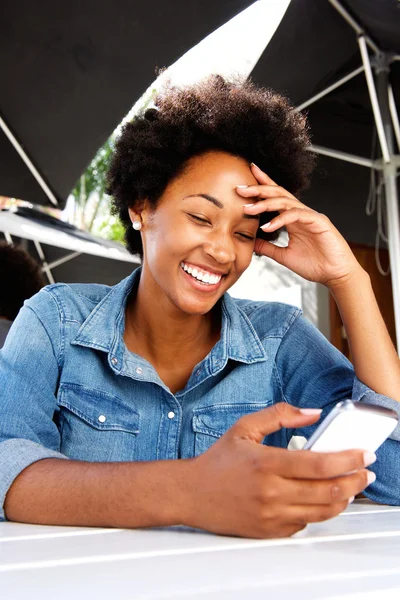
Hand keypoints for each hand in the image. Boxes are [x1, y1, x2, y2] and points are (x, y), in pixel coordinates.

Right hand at [184, 403, 374, 538]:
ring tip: (350, 486)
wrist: (192, 493)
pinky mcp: (269, 531)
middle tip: (366, 471)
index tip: (364, 454)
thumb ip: (280, 415)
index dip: (348, 459)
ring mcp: (271, 515)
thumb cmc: (218, 461)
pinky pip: (305, 524)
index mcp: (266, 463)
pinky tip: (321, 499)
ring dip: (344, 498)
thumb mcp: (245, 427)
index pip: (319, 463)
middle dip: (356, 480)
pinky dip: (319, 511)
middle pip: (328, 490)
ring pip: (322, 511)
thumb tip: (312, 413)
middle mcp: (271, 492)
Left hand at [236, 163, 362, 287]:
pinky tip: (268, 226)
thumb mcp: (284, 256)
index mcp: (293, 219)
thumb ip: (268, 248)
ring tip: (248, 208)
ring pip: (286, 201)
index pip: (275, 198)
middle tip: (240, 188)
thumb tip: (251, 242)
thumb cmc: (315, 265)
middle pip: (278, 194)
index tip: (243, 184)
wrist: (336, 275)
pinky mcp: (318, 221)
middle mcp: (301, 214)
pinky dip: (280, 219)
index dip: (261, 187)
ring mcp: (310, 216)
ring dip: (265, 203)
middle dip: (259, 189)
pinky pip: (296, 215)